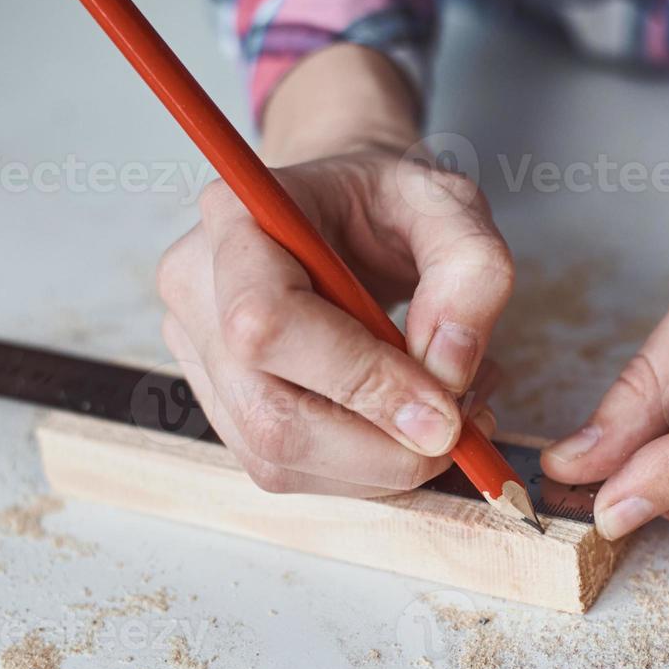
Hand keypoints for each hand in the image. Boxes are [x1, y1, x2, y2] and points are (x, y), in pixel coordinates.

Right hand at [157, 148, 512, 496]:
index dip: (361, 381)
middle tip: (462, 429)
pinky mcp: (221, 403)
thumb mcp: (453, 205)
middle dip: (383, 450)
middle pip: (271, 420)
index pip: (268, 324)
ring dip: (381, 466)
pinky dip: (366, 468)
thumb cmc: (390, 201)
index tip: (445, 409)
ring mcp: (198, 354)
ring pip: (278, 460)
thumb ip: (472, 273)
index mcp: (237, 218)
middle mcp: (196, 289)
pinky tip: (407, 422)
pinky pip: (288, 467)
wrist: (344, 209)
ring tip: (448, 413)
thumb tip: (449, 373)